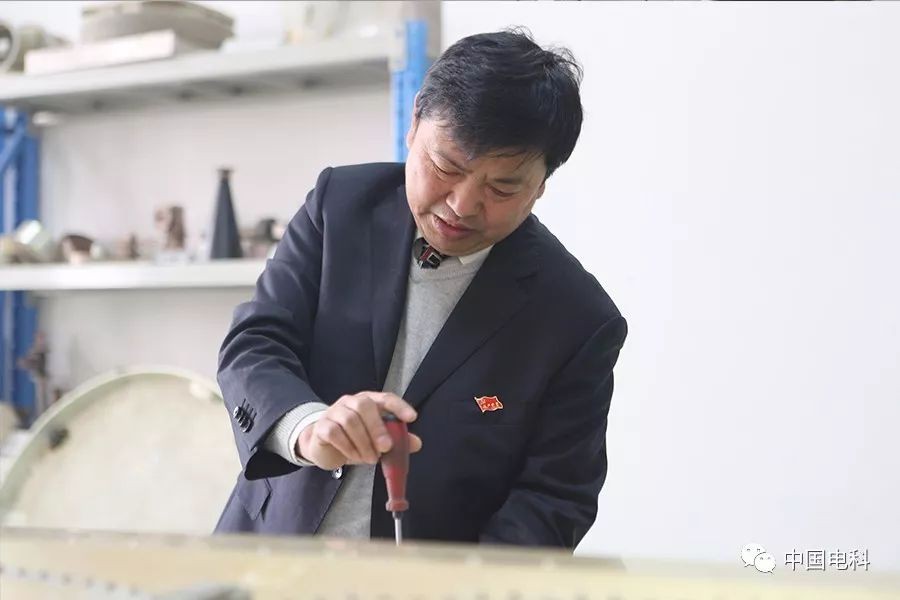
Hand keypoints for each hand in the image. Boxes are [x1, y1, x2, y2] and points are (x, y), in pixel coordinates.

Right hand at [297, 391, 422, 470]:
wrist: (323, 446)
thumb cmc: (354, 439)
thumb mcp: (376, 440)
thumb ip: (397, 440)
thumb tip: (417, 443)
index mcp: (368, 401)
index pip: (385, 398)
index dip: (399, 406)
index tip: (412, 418)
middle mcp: (350, 402)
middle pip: (364, 405)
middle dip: (377, 427)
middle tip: (385, 448)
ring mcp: (334, 412)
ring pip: (350, 420)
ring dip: (363, 442)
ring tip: (370, 458)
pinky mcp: (322, 426)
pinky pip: (334, 432)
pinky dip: (347, 447)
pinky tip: (354, 457)